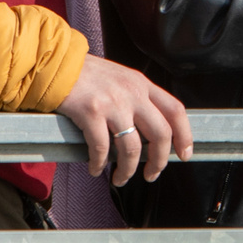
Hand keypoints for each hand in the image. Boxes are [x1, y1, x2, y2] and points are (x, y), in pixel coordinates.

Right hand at [57, 54, 193, 186]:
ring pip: (131, 148)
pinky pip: (102, 149)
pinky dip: (100, 164)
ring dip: (127, 170)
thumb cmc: (88, 75)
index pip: (175, 111)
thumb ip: (138, 99)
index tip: (184, 154)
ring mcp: (113, 103)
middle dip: (159, 161)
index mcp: (142, 85)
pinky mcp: (91, 113)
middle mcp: (132, 93)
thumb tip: (151, 133)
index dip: (185, 136)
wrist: (57, 63)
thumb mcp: (122, 79)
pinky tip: (95, 168)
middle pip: (160, 134)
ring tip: (120, 178)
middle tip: (152, 174)